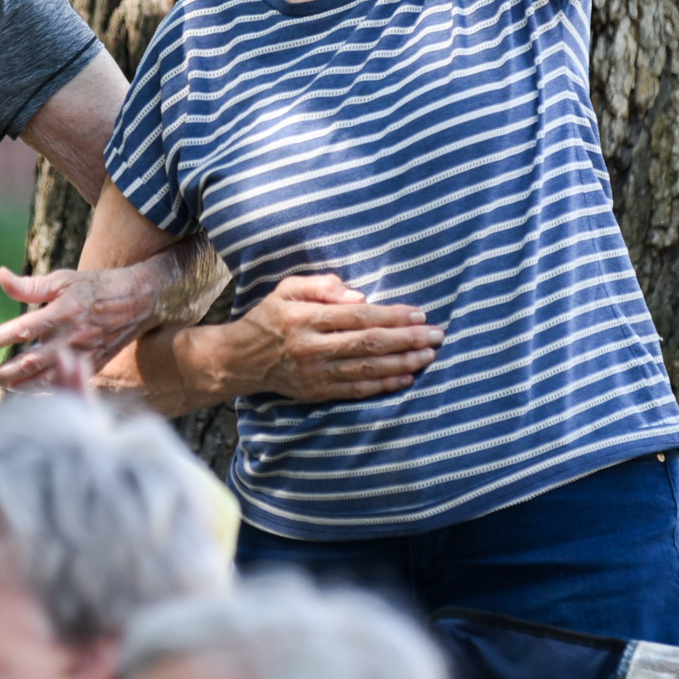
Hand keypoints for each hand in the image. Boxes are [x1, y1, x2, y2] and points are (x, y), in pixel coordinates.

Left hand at [0, 262, 167, 390]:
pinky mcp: (93, 365)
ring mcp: (84, 354)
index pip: (22, 329)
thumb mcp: (63, 279)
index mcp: (63, 312)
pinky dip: (44, 391)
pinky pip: (65, 383)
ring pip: (46, 379)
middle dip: (1, 374)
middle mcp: (72, 336)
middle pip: (30, 362)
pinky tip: (27, 393)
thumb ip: (30, 285)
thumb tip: (0, 276)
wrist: (138, 299)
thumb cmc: (94, 286)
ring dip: (19, 387)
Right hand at [230, 274, 442, 401]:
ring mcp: (315, 373)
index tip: (420, 313)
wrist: (241, 359)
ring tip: (429, 355)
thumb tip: (359, 295)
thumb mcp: (287, 289)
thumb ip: (322, 285)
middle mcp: (312, 347)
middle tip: (437, 335)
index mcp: (306, 317)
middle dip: (407, 339)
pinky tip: (406, 378)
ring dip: (402, 363)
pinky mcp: (318, 392)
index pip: (358, 316)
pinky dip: (383, 385)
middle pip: (368, 343)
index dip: (392, 315)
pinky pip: (356, 390)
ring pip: (366, 369)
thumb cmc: (269, 317)